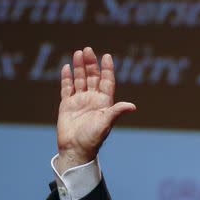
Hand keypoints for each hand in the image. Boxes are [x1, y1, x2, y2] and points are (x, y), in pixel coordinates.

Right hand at [56, 47, 135, 172]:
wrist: (76, 149)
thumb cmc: (93, 138)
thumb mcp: (106, 123)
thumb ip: (117, 112)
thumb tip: (133, 106)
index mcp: (104, 103)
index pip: (106, 81)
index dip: (107, 69)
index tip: (107, 56)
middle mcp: (93, 100)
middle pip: (93, 77)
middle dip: (91, 63)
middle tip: (87, 50)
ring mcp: (79, 101)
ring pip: (80, 80)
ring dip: (79, 67)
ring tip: (78, 53)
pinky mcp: (67, 105)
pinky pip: (67, 88)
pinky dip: (66, 78)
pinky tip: (66, 67)